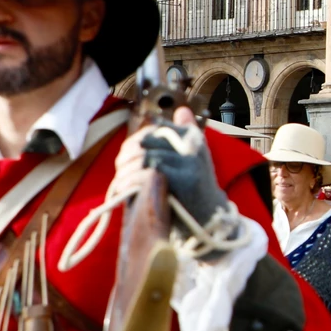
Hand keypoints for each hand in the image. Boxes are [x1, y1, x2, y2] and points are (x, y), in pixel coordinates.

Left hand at [113, 116, 229, 226]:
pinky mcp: (185, 179)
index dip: (135, 142)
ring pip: (146, 156)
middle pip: (147, 141)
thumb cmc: (195, 190)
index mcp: (193, 137)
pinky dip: (132, 181)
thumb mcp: (193, 159)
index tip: (125, 157)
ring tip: (120, 182)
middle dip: (128, 156)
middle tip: (120, 169)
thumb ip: (184, 134)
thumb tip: (182, 110)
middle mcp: (194, 145)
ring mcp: (190, 161)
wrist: (210, 220)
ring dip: (127, 170)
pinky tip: (125, 189)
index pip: (155, 129)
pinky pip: (150, 172)